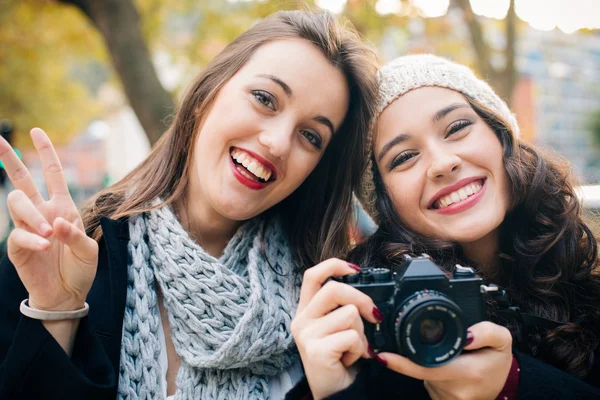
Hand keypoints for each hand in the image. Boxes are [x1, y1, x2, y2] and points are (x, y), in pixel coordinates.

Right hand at [1, 128, 97, 311]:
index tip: (37, 131)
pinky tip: (44, 246)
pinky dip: (32, 239)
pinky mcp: (17, 247)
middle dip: (9, 159)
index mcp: (62, 207)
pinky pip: (18, 235)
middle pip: (21, 180)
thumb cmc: (80, 269)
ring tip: (49, 234)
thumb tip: (57, 222)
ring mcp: (28, 228)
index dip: (46, 153)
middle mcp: (42, 213)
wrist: (68, 294)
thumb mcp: (88, 251)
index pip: (52, 174)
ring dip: (32, 216)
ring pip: (17, 204)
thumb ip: (76, 235)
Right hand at [291, 259, 381, 399]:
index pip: (312, 275)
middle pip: (334, 289)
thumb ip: (343, 307)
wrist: (337, 394)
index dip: (333, 265)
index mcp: (306, 311)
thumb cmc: (341, 359)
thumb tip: (366, 290)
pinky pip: (352, 336)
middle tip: (374, 315)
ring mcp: (306, 335)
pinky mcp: (316, 350)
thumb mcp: (338, 328)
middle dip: (361, 299)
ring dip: (362, 332)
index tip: (355, 269)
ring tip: (354, 348)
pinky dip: (360, 349)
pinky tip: (351, 359)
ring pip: (349, 314)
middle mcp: (301, 320)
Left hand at [380, 321, 512, 399]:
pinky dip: (429, 372)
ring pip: (422, 375)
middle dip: (410, 357)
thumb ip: (487, 332)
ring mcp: (447, 399)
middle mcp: (454, 389)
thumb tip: (467, 335)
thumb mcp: (502, 340)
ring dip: (424, 362)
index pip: (427, 367)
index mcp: (467, 373)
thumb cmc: (498, 362)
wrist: (504, 388)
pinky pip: (427, 382)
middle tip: (407, 345)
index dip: (403, 362)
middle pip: (420, 369)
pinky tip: (440, 366)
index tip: (383, 355)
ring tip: (444, 355)